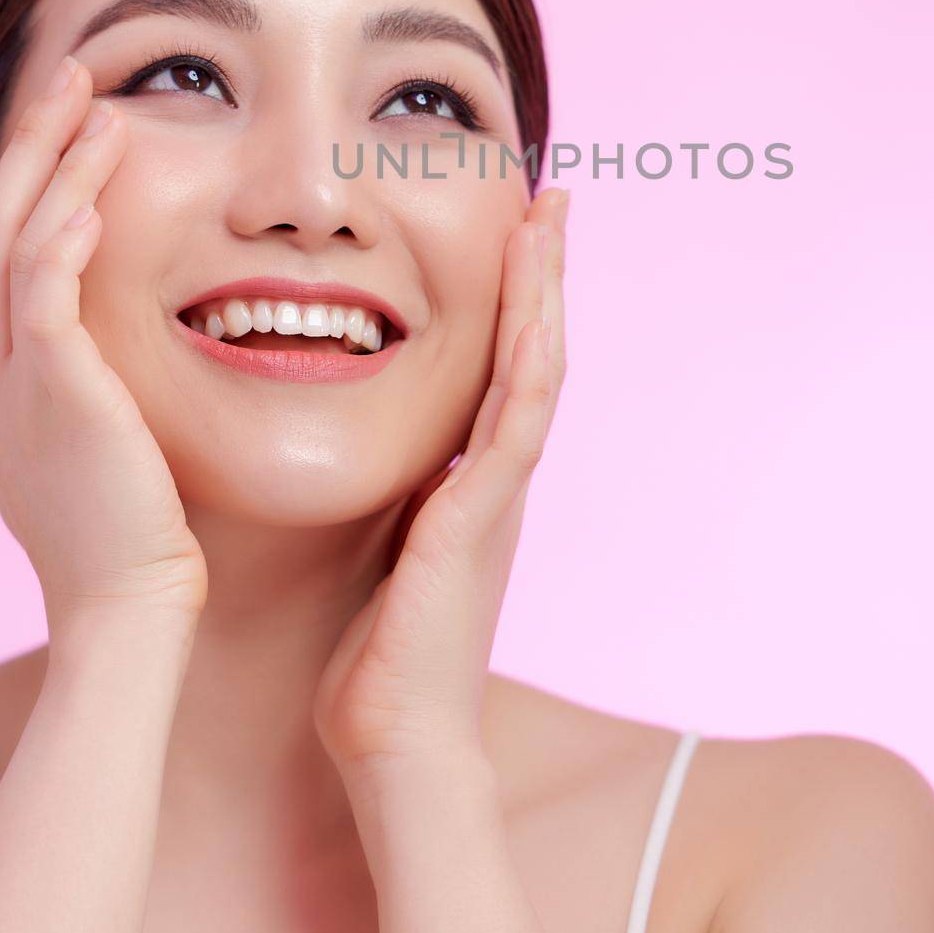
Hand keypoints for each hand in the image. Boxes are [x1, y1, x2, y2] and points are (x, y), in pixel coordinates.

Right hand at [0, 56, 207, 634]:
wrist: (123, 600)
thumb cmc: (115, 524)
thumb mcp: (65, 437)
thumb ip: (58, 379)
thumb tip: (74, 340)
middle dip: (14, 144)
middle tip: (59, 73)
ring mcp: (12, 386)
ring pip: (13, 248)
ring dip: (54, 168)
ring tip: (98, 104)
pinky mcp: (62, 397)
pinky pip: (46, 302)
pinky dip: (61, 244)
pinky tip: (88, 198)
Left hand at [312, 186, 569, 777]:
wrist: (397, 738)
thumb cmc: (381, 653)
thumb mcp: (389, 545)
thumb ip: (400, 494)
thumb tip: (386, 455)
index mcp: (474, 477)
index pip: (502, 362)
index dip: (514, 293)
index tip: (515, 225)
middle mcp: (498, 475)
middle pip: (533, 348)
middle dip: (542, 270)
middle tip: (552, 194)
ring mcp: (499, 495)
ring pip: (536, 370)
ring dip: (544, 294)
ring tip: (550, 220)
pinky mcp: (482, 520)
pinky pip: (516, 427)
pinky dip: (529, 366)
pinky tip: (535, 315)